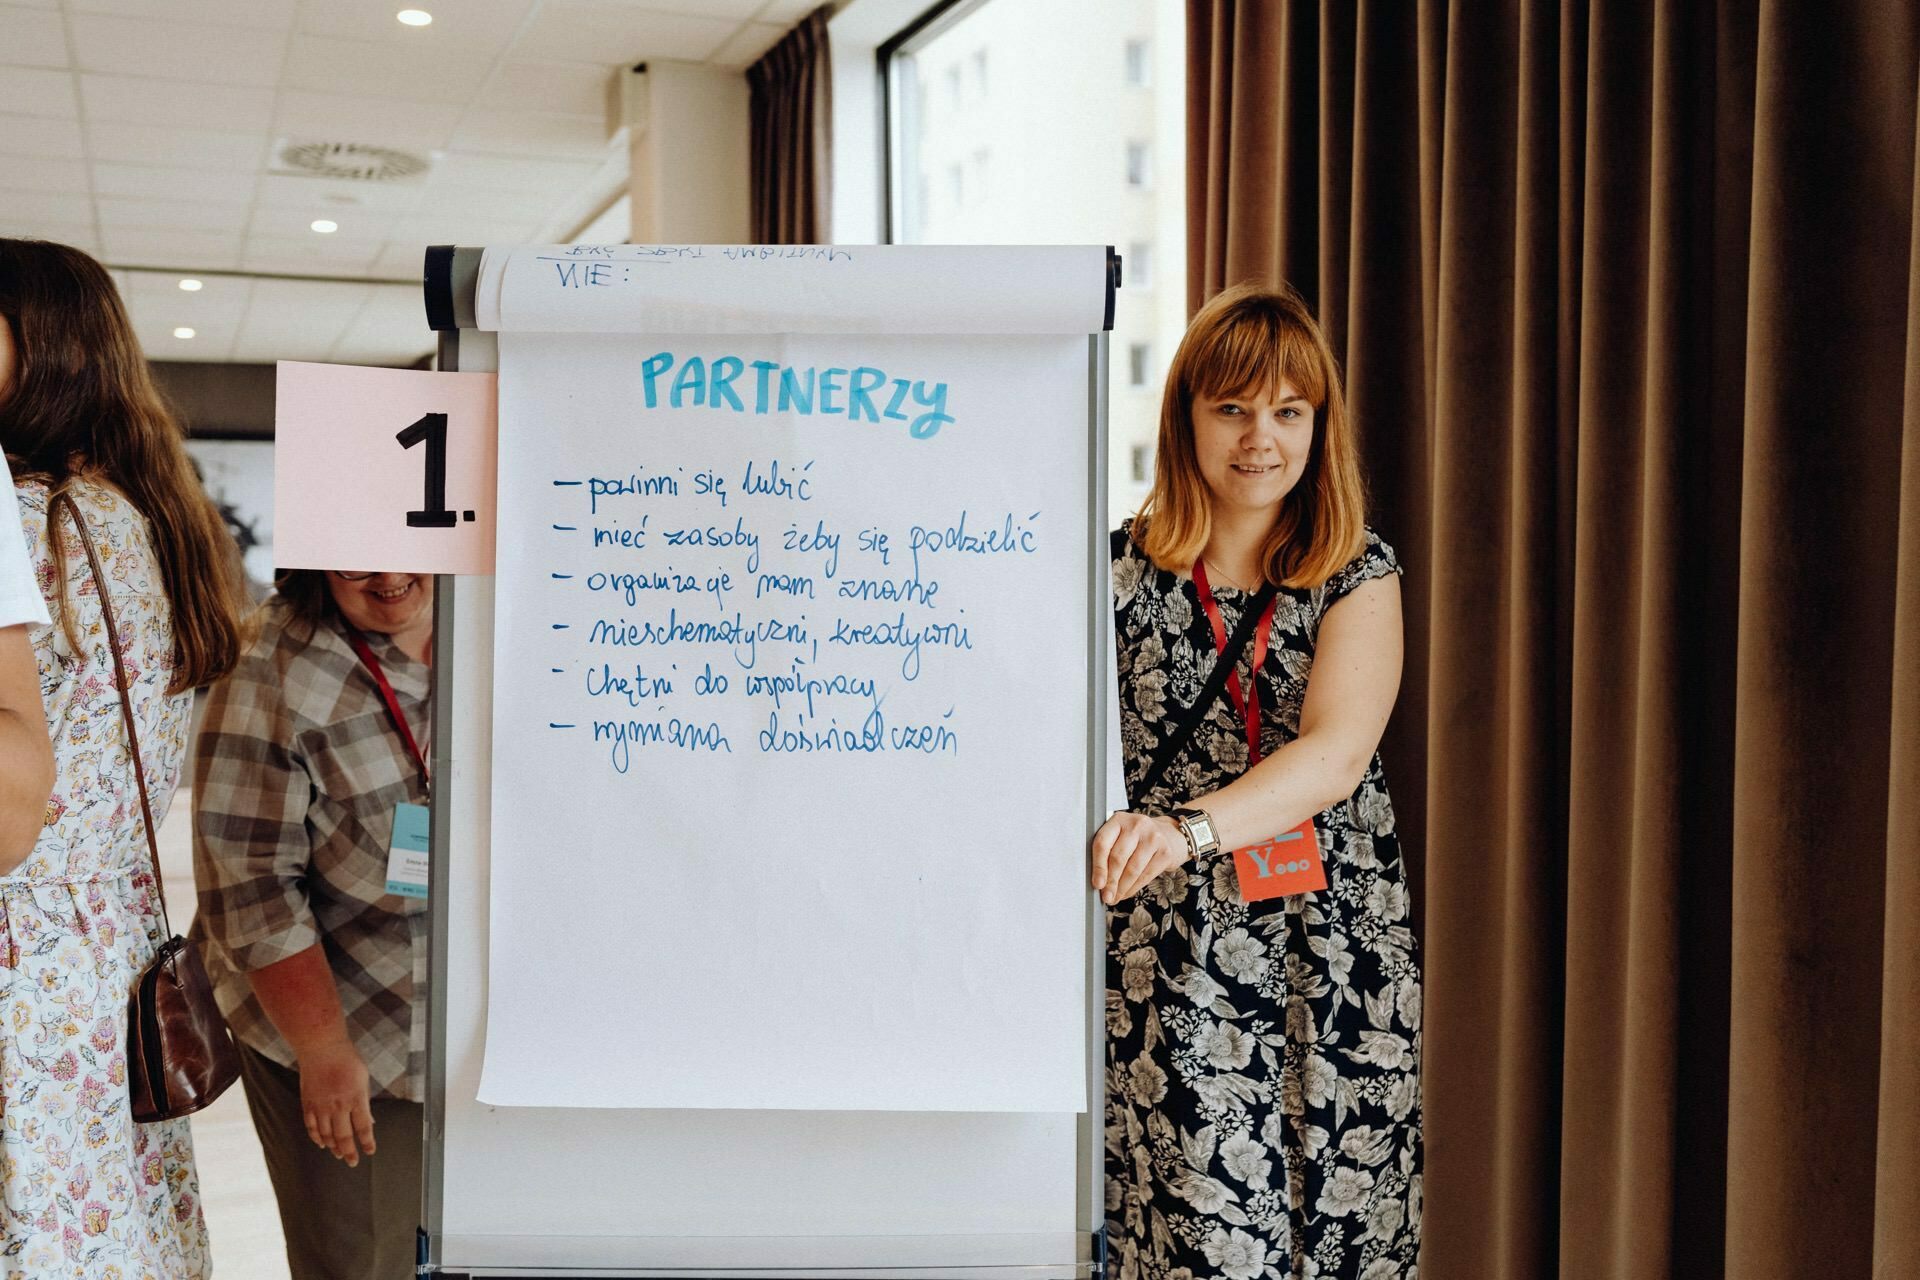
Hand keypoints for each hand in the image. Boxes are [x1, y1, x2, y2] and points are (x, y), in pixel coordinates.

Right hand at [297, 1041, 375, 1165]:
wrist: (321, 1048)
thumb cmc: (346, 1059)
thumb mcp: (363, 1078)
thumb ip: (364, 1101)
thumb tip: (369, 1121)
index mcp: (356, 1098)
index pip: (364, 1127)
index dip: (367, 1142)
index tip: (370, 1151)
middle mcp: (339, 1105)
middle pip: (344, 1136)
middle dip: (349, 1152)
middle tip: (352, 1162)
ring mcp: (321, 1106)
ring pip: (327, 1135)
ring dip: (333, 1147)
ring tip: (338, 1154)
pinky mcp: (308, 1104)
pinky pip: (311, 1127)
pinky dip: (316, 1138)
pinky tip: (321, 1144)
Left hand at [1090, 811, 1192, 904]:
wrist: (1170, 835)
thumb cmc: (1138, 838)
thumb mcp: (1121, 835)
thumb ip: (1107, 850)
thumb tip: (1097, 880)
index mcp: (1119, 820)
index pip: (1103, 843)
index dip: (1098, 867)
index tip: (1097, 884)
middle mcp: (1136, 825)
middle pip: (1118, 858)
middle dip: (1110, 882)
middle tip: (1106, 897)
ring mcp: (1153, 837)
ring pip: (1132, 869)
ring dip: (1121, 888)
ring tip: (1115, 897)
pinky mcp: (1165, 852)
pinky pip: (1146, 875)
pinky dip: (1133, 888)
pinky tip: (1127, 893)